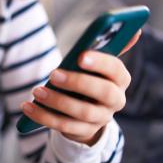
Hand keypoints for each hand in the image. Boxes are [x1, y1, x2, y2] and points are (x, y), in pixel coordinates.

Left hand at [20, 31, 140, 145]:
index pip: (115, 69)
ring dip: (57, 101)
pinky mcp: (84, 131)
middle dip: (77, 82)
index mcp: (120, 79)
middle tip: (53, 74)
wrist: (87, 113)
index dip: (100, 63)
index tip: (80, 56)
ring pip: (82, 111)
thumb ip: (108, 48)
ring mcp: (101, 118)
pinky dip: (43, 116)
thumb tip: (134, 31)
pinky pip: (64, 126)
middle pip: (102, 92)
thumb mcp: (96, 65)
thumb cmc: (89, 78)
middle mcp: (115, 100)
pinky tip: (27, 107)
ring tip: (36, 91)